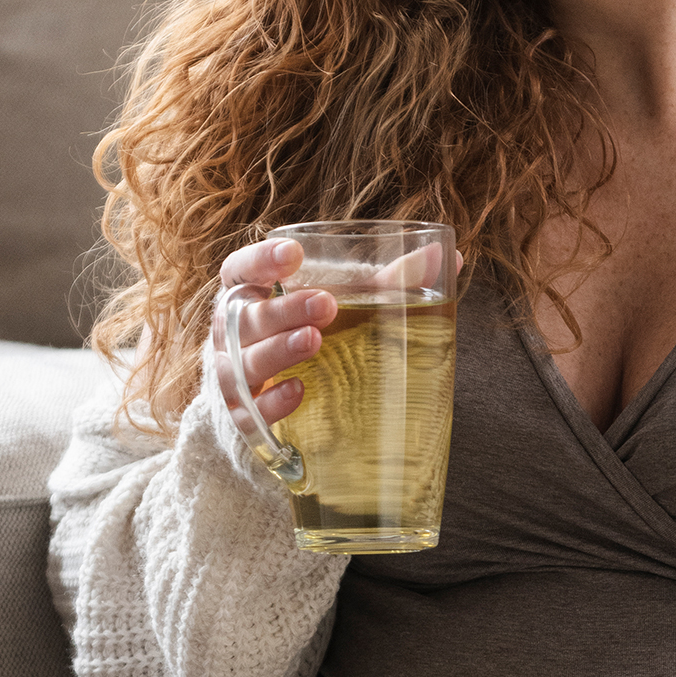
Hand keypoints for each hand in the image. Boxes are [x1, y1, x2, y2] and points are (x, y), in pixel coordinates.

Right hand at [212, 237, 463, 440]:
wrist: (281, 418)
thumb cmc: (316, 342)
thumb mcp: (346, 309)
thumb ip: (387, 282)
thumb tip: (445, 253)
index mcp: (250, 298)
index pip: (238, 270)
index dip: (260, 259)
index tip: (293, 253)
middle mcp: (230, 336)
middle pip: (244, 316)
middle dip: (284, 308)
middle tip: (327, 304)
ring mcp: (232, 380)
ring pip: (241, 363)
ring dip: (277, 351)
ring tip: (313, 341)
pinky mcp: (244, 423)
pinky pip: (248, 414)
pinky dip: (273, 403)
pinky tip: (299, 392)